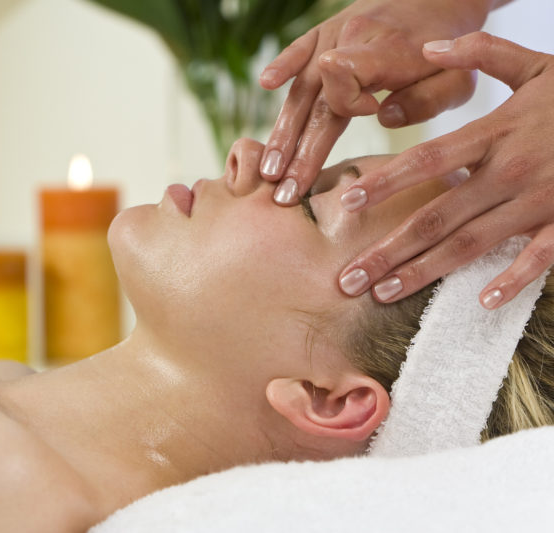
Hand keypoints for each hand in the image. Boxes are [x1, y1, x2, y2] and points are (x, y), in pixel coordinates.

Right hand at [258, 0, 486, 204]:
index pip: (346, 78)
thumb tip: (383, 118)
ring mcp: (333, 34)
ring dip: (283, 133)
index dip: (350, 101)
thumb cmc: (451, 53)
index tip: (371, 110)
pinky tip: (264, 83)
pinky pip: (297, 49)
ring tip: (269, 172)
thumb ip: (426, 102)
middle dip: (299, 151)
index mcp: (388, 50)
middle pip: (317, 100)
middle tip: (286, 193)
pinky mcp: (323, 32)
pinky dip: (281, 66)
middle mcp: (353, 39)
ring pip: (301, 88)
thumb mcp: (460, 80)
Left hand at [337, 32, 553, 309]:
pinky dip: (514, 279)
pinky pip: (539, 256)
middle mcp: (508, 170)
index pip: (427, 160)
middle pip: (436, 216)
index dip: (386, 182)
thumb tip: (429, 47)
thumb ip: (482, 53)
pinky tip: (483, 302)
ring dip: (425, 271)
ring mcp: (538, 199)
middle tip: (349, 278)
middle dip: (389, 249)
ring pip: (471, 242)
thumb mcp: (534, 65)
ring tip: (384, 293)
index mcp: (494, 133)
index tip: (348, 203)